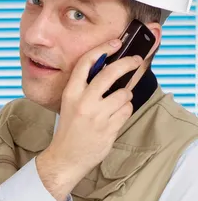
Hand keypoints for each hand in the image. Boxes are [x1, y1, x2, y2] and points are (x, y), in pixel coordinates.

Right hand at [36, 39, 143, 200]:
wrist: (66, 156)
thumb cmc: (69, 129)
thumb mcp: (70, 104)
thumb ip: (85, 87)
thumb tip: (109, 68)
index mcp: (71, 93)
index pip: (86, 63)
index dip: (103, 49)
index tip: (115, 43)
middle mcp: (84, 102)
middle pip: (111, 73)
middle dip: (128, 64)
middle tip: (136, 61)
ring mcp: (97, 115)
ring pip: (123, 94)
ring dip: (125, 96)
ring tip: (116, 103)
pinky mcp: (109, 127)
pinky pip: (126, 110)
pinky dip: (124, 111)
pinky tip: (114, 118)